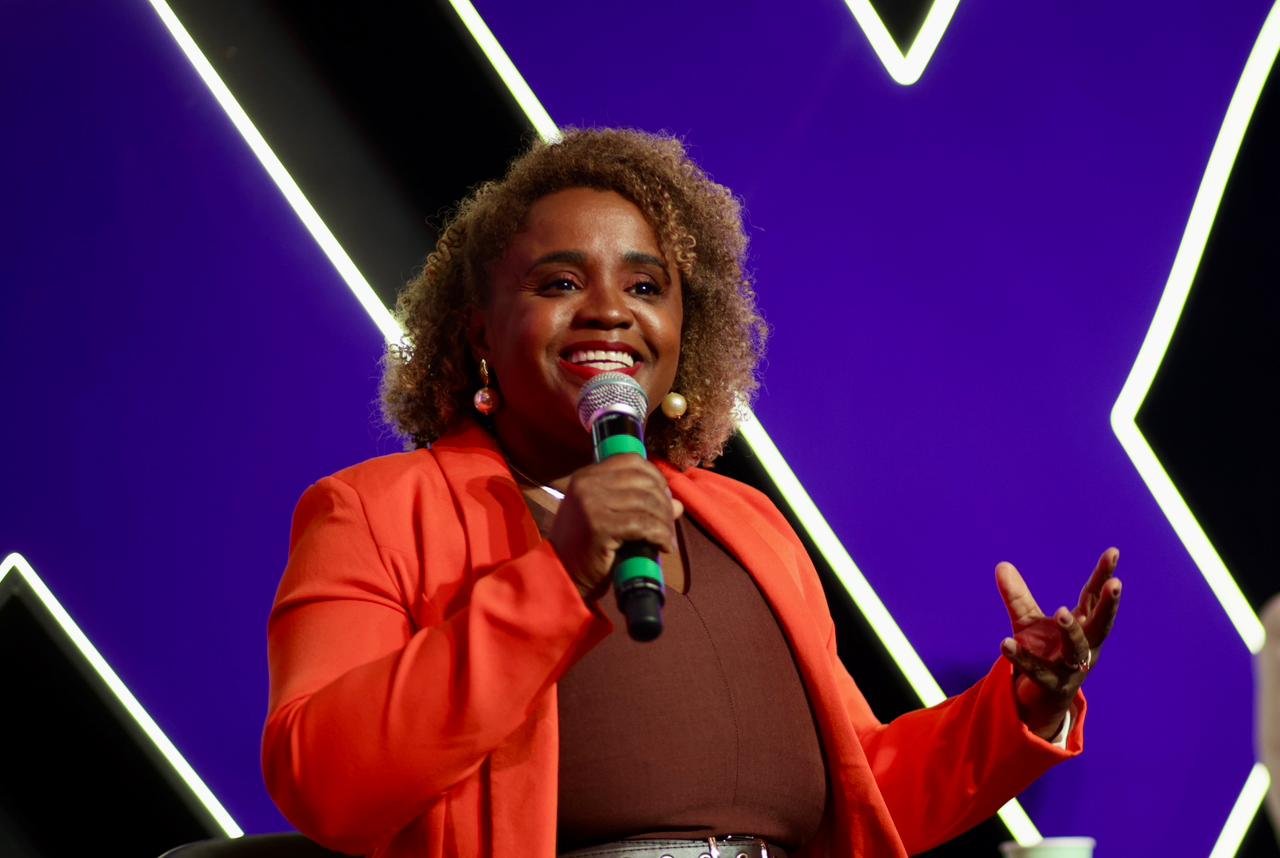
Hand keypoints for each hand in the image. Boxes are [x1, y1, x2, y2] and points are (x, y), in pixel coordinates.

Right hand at [548, 455, 683, 600]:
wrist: (561, 574)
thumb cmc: (586, 547)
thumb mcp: (609, 517)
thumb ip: (638, 505)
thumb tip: (677, 504)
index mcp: (586, 476)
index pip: (631, 461)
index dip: (655, 477)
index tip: (665, 497)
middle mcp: (587, 484)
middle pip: (643, 481)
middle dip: (664, 503)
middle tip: (669, 524)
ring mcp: (591, 504)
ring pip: (647, 503)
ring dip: (665, 522)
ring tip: (667, 539)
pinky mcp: (599, 526)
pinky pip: (643, 525)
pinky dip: (660, 536)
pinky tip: (664, 547)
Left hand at [996, 548, 1121, 739]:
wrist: (1037, 699)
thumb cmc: (1043, 655)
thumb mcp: (1028, 622)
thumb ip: (1017, 596)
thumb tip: (1001, 565)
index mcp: (1084, 628)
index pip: (1094, 598)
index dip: (1103, 576)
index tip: (1113, 552)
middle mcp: (1084, 647)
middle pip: (1101, 625)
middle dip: (1109, 605)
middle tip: (1116, 584)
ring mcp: (1071, 668)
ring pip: (1077, 649)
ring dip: (1071, 630)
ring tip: (1061, 611)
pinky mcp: (1050, 685)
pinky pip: (1037, 670)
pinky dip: (1022, 657)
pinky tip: (1005, 642)